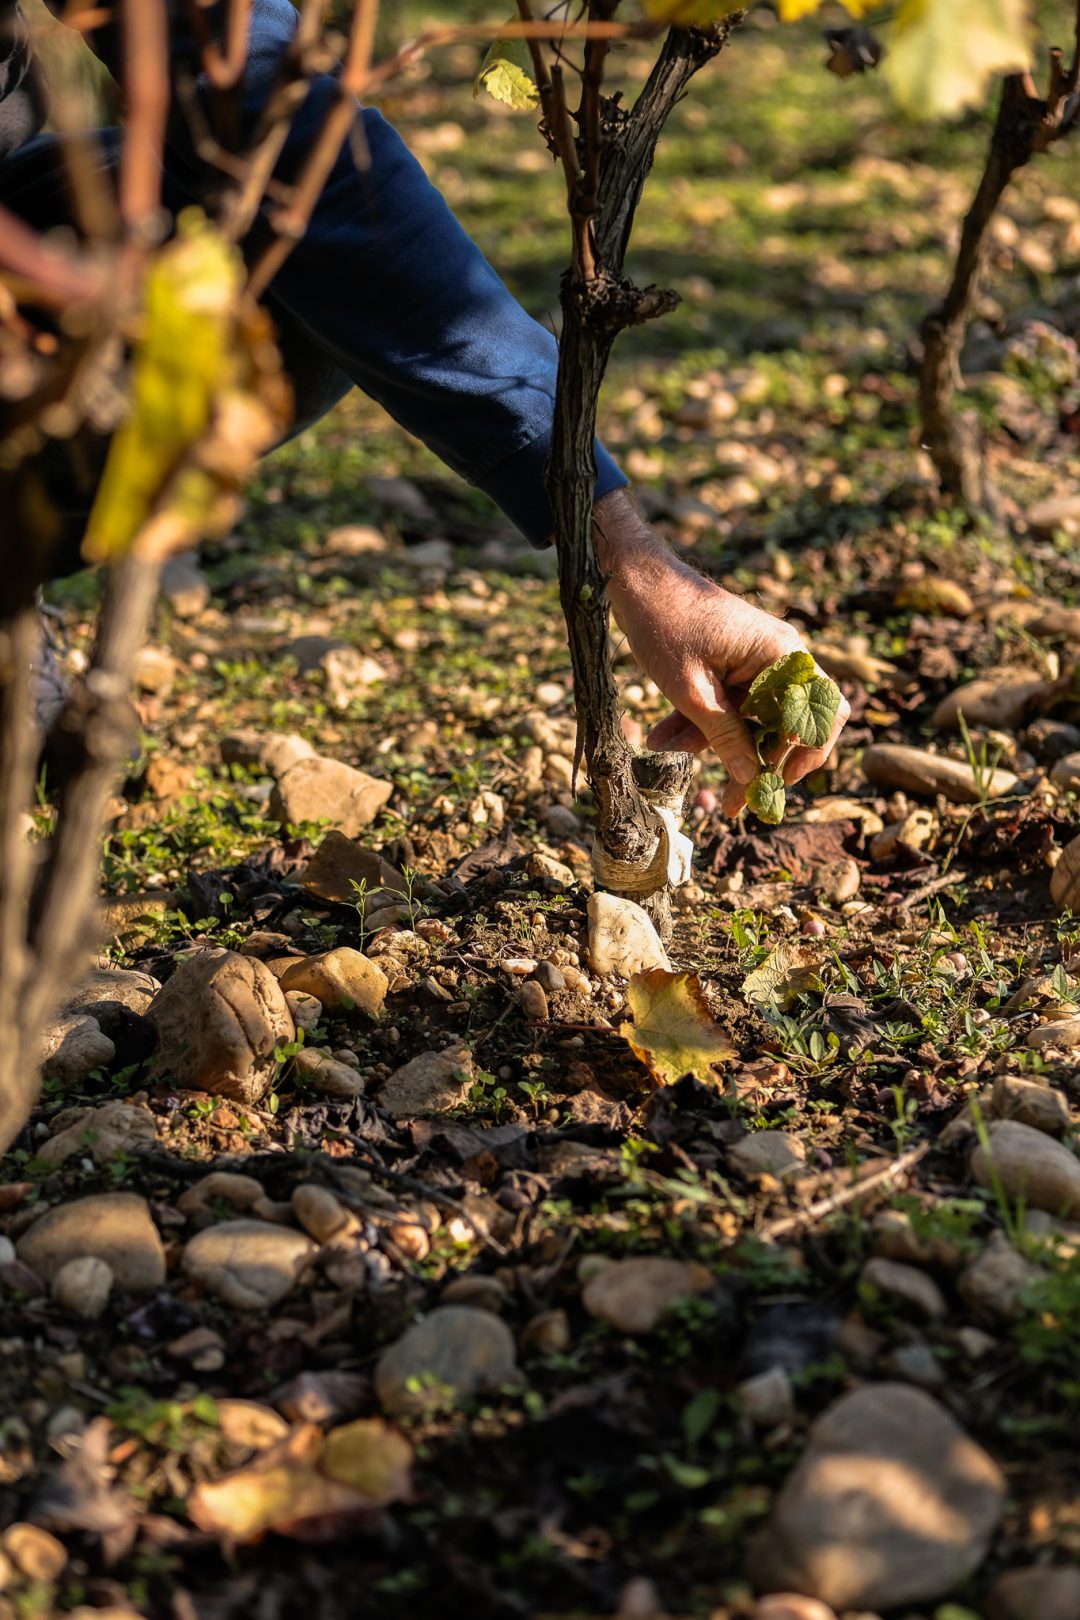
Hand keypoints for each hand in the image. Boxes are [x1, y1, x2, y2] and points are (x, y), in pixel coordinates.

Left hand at [594, 492, 849, 816]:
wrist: (635, 577)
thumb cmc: (664, 623)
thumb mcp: (691, 690)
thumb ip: (724, 735)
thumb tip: (751, 777)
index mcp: (783, 656)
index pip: (819, 717)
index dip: (801, 758)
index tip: (771, 787)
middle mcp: (781, 655)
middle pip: (787, 723)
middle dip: (753, 758)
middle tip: (731, 798)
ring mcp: (759, 658)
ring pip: (752, 717)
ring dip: (716, 740)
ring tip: (668, 748)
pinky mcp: (735, 661)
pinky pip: (731, 702)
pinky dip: (704, 721)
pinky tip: (665, 736)